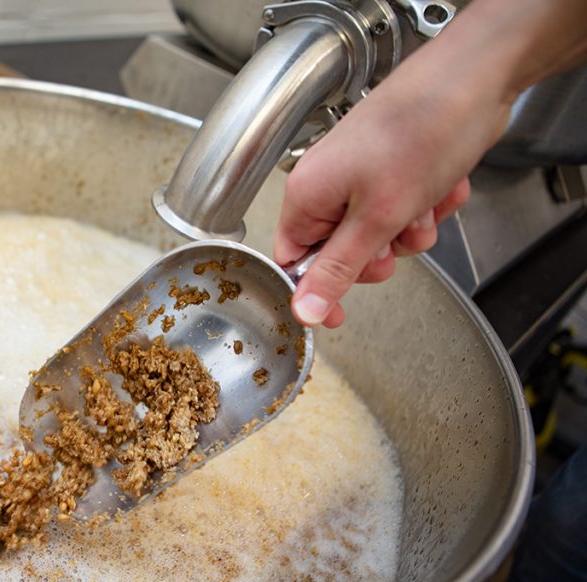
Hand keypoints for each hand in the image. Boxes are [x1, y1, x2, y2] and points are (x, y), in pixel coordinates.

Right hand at [273, 0, 586, 327]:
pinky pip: (406, 211)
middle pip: (340, 252)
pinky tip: (441, 184)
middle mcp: (328, 185)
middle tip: (394, 240)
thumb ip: (338, 269)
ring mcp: (362, 176)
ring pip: (380, 235)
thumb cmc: (420, 132)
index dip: (315, 289)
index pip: (293, 260)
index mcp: (307, 194)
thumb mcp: (377, 218)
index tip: (336, 314)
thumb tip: (304, 309)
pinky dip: (428, 205)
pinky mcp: (395, 170)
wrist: (474, 81)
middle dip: (377, 254)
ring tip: (424, 202)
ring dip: (410, 230)